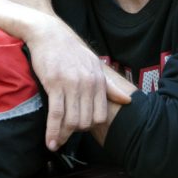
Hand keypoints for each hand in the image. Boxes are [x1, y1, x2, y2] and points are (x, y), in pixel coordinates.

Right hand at [24, 17, 131, 150]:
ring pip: (72, 121)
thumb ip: (110, 86)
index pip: (101, 115)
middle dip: (76, 132)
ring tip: (57, 143)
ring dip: (63, 136)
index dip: (91, 126)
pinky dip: (53, 132)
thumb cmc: (71, 52)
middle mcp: (88, 84)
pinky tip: (50, 143)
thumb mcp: (94, 65)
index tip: (80, 130)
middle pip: (86, 121)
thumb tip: (128, 100)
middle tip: (66, 135)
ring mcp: (71, 84)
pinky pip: (56, 114)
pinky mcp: (54, 84)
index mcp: (99, 81)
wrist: (49, 34)